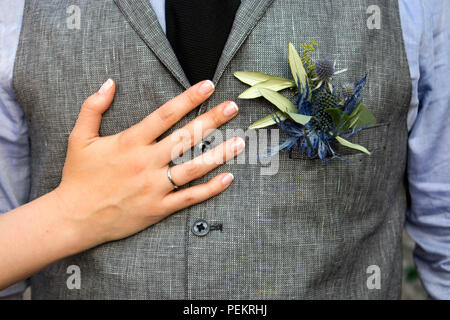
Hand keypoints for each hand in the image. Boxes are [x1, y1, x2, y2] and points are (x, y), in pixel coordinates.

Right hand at [53, 79, 243, 247]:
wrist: (74, 218)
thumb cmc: (78, 177)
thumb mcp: (79, 138)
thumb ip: (93, 107)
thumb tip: (109, 82)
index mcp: (130, 142)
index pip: (165, 115)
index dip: (189, 98)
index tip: (208, 86)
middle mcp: (146, 162)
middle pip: (186, 137)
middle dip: (212, 120)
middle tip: (233, 107)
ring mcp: (154, 187)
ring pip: (194, 168)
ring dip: (219, 154)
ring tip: (240, 141)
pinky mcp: (158, 208)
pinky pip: (189, 197)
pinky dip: (210, 189)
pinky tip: (228, 178)